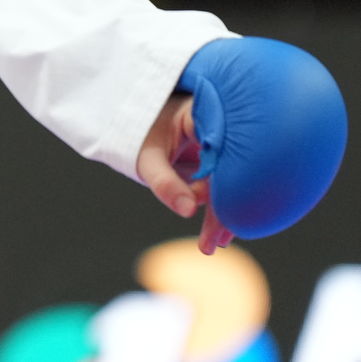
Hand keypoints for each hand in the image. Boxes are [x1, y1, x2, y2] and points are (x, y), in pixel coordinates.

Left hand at [137, 91, 231, 253]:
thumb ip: (165, 182)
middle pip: (232, 174)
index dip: (223, 193)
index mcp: (209, 118)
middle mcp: (220, 131)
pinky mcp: (216, 158)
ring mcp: (219, 145)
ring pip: (229, 183)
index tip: (216, 223)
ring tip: (211, 244)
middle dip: (224, 210)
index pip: (225, 160)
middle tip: (213, 243)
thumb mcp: (147, 156)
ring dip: (222, 213)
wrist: (129, 117)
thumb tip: (188, 211)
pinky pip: (222, 185)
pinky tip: (215, 233)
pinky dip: (218, 207)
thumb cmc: (138, 131)